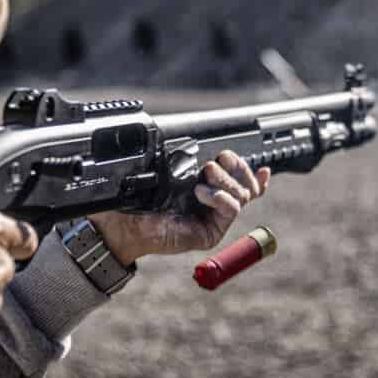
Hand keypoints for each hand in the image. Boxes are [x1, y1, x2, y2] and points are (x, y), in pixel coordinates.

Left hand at [88, 150, 270, 265]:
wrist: (128, 223)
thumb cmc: (142, 196)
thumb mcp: (168, 170)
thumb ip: (189, 158)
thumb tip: (207, 144)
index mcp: (208, 186)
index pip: (240, 179)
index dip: (250, 170)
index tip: (247, 160)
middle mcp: (215, 202)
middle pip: (246, 184)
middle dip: (237, 167)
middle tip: (218, 161)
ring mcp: (215, 218)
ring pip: (241, 195)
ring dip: (227, 180)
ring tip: (207, 173)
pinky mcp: (212, 232)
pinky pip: (231, 210)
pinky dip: (221, 197)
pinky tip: (202, 192)